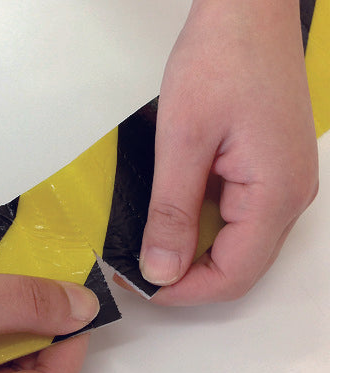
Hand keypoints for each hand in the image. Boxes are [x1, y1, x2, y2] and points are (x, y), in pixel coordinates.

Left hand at [138, 0, 317, 304]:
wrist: (247, 11)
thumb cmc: (221, 58)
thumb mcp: (183, 140)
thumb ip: (172, 211)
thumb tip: (162, 269)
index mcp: (274, 195)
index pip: (232, 276)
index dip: (185, 291)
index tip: (143, 286)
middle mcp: (287, 198)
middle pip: (237, 266)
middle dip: (185, 274)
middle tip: (138, 264)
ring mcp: (280, 186)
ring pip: (235, 245)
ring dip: (191, 250)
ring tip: (148, 241)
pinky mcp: (267, 172)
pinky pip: (235, 219)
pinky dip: (201, 226)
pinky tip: (171, 214)